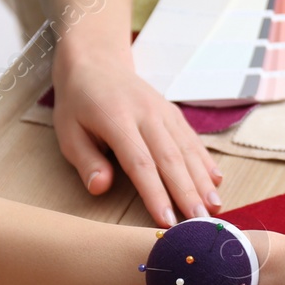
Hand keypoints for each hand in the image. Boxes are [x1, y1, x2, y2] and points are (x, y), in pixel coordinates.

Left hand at [50, 43, 221, 224]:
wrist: (97, 62)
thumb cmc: (79, 104)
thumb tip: (100, 188)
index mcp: (117, 119)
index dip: (155, 193)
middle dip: (188, 193)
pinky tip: (216, 181)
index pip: (140, 162)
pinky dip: (205, 161)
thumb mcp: (68, 131)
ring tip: (215, 207)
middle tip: (201, 222)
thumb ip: (86, 160)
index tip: (167, 221)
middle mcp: (147, 114)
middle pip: (171, 158)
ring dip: (202, 180)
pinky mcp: (173, 113)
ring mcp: (164, 111)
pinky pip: (192, 139)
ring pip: (187, 150)